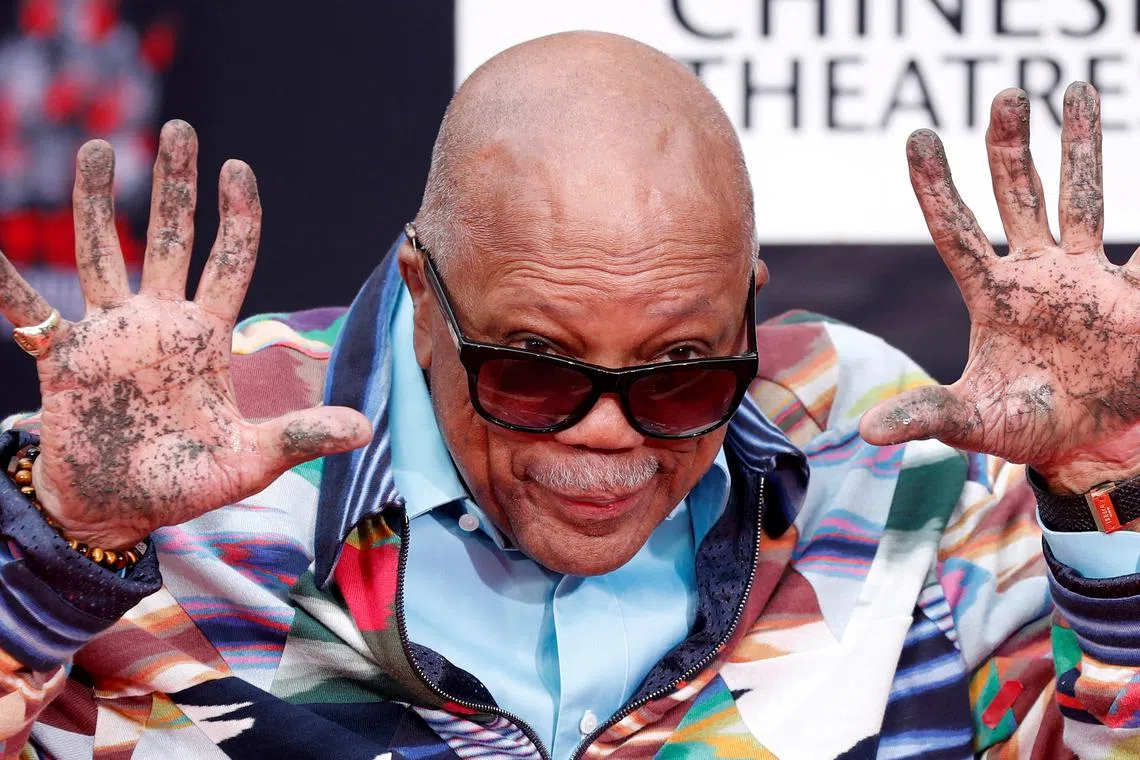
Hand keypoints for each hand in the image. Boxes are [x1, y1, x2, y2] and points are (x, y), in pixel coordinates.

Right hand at [0, 122, 371, 547]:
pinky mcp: (63, 358)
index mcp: (206, 338)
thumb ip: (301, 435)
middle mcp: (159, 324)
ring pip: (103, 254)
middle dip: (176, 187)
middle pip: (170, 240)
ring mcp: (109, 335)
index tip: (238, 168)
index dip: (236, 218)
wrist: (118, 514)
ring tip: (100, 149)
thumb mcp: (251, 461)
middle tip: (182, 130)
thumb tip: (368, 429)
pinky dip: (6, 280)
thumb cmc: (186, 486)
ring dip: (96, 204)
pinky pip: (28, 310)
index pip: (229, 262)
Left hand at [859, 82, 1139, 493]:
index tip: (919, 136)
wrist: (1087, 445)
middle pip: (1018, 196)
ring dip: (1081, 145)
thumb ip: (925, 416)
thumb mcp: (972, 421)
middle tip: (1006, 95)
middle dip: (1011, 147)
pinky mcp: (1131, 296)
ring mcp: (1086, 278)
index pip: (956, 231)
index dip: (936, 187)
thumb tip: (865, 432)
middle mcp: (1036, 274)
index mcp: (992, 296)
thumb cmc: (1024, 426)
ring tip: (1078, 86)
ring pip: (1082, 198)